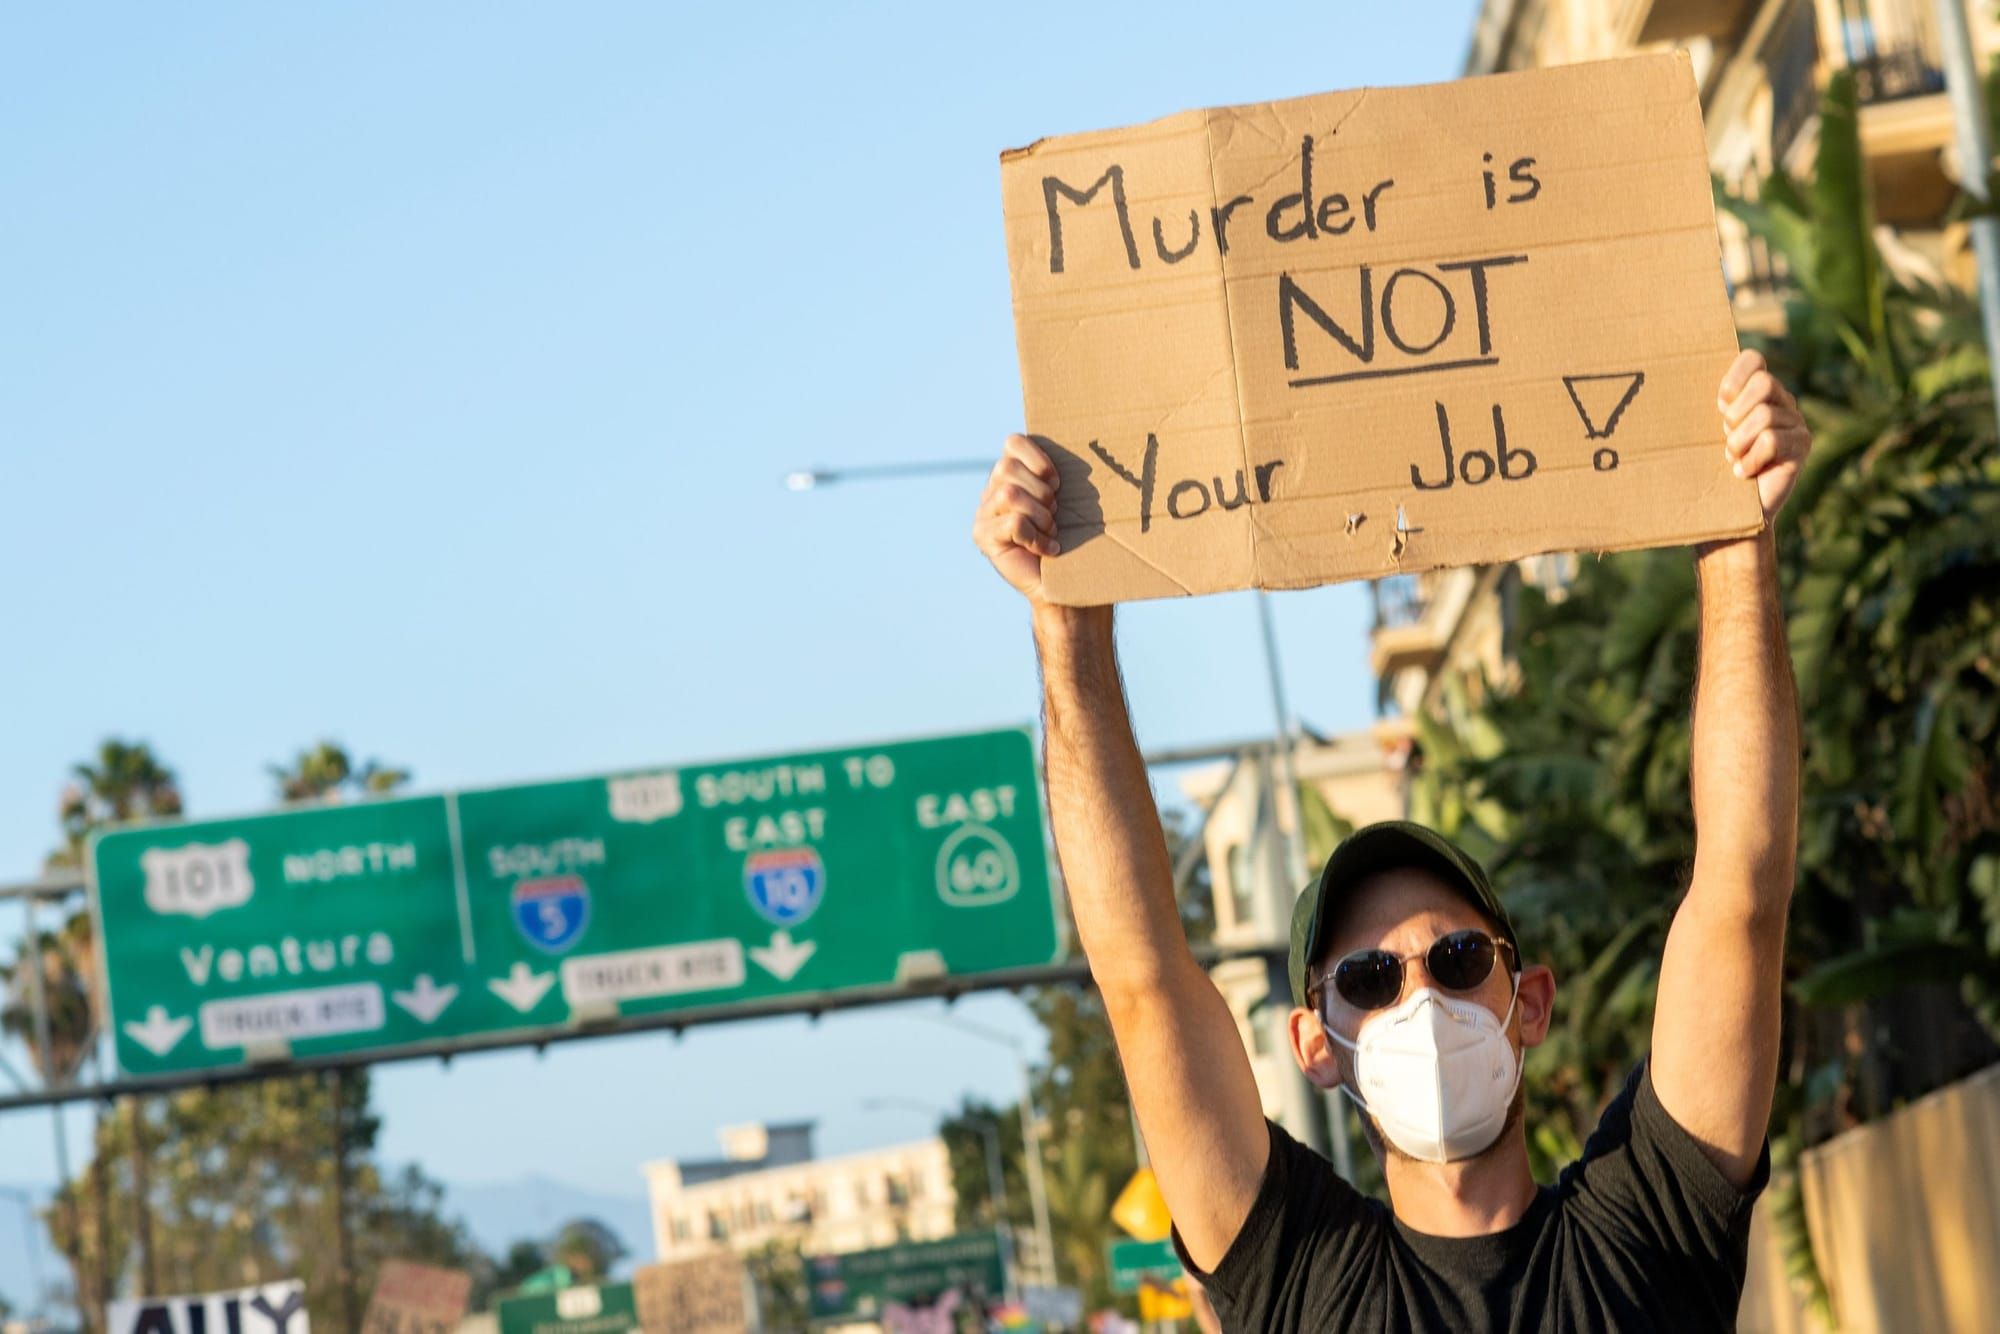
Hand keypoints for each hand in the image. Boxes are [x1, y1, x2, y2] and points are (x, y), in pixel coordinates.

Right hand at [973, 434, 1060, 598]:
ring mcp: (983, 513)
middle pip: (1008, 468)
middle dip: (1040, 492)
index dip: (1038, 458)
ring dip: (1039, 515)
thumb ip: (1058, 474)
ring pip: (1009, 493)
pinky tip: (1047, 548)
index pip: (1013, 442)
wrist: (1062, 581)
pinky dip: (1036, 537)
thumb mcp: (1066, 499)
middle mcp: (992, 490)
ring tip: (1050, 530)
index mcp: (1011, 474)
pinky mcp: (982, 536)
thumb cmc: (1071, 537)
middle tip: (1054, 513)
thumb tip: (1085, 441)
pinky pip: (1012, 523)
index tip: (1056, 482)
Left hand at [1719, 349, 1811, 520]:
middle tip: (1728, 438)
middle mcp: (1782, 401)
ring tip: (1734, 459)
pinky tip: (1744, 472)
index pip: (1753, 359)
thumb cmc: (1709, 468)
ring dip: (1739, 443)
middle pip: (1763, 383)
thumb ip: (1706, 406)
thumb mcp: (1703, 431)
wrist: (1728, 511)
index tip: (1719, 406)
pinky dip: (1751, 459)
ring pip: (1764, 415)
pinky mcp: (1802, 444)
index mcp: (1757, 391)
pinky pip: (1772, 440)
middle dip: (1736, 414)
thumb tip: (1664, 372)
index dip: (1733, 380)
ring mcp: (1795, 422)